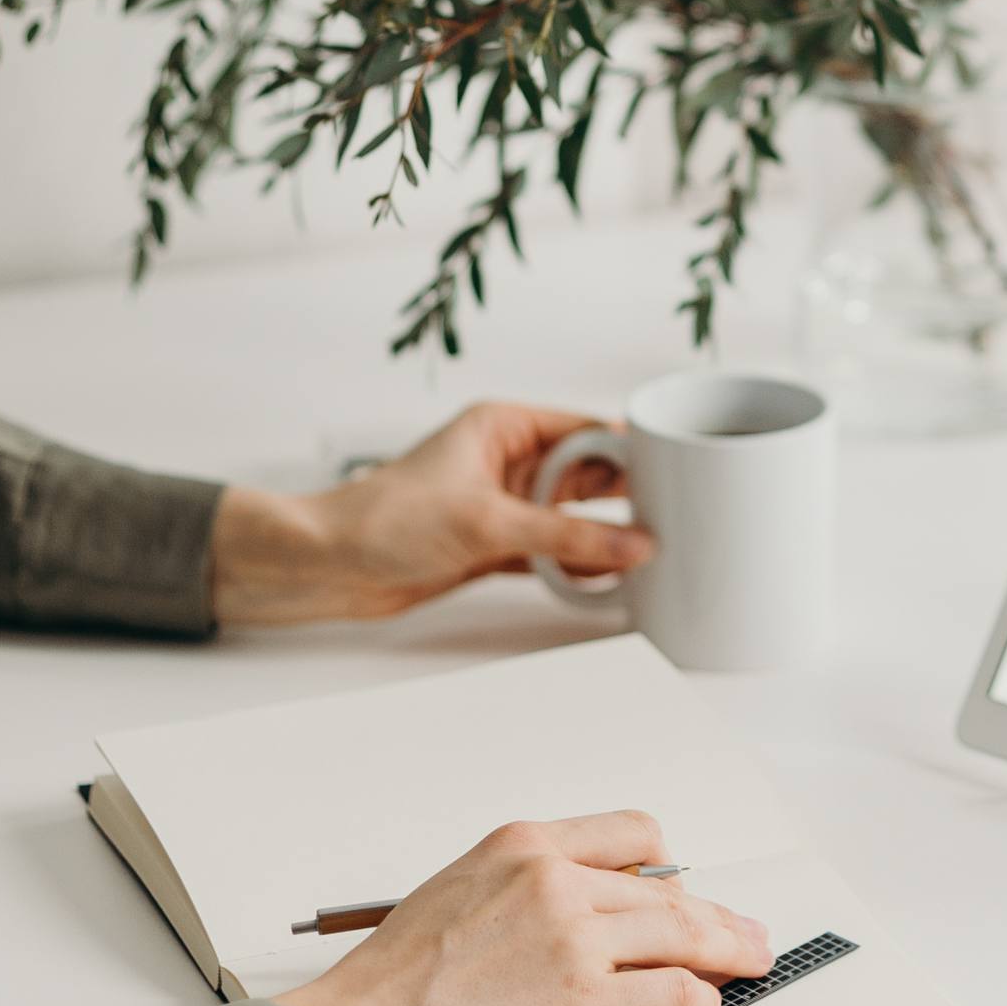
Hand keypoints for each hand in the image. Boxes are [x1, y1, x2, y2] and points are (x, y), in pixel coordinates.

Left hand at [210, 402, 654, 623]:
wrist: (327, 566)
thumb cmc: (383, 520)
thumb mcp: (488, 523)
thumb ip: (567, 537)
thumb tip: (634, 544)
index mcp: (505, 426)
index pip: (588, 432)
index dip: (634, 451)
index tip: (678, 471)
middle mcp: (509, 460)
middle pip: (589, 475)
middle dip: (630, 496)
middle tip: (679, 517)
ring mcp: (504, 504)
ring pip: (575, 516)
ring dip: (606, 536)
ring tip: (655, 552)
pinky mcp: (496, 544)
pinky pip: (554, 552)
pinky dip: (579, 566)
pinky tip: (611, 579)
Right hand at [272, 812, 772, 1005]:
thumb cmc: (404, 970)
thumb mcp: (468, 885)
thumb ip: (537, 880)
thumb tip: (606, 900)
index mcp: (526, 845)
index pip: (631, 834)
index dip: (668, 865)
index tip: (684, 883)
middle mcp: (557, 884)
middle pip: (668, 890)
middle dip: (717, 915)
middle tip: (747, 932)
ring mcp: (575, 942)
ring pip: (681, 935)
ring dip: (724, 952)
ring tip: (747, 961)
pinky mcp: (586, 1003)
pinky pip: (671, 993)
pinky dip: (697, 1000)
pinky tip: (703, 1004)